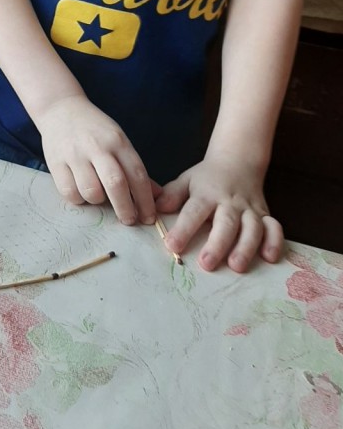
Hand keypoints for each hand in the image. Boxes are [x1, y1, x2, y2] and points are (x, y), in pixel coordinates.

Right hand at [37, 94, 157, 225]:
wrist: (60, 108)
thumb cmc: (94, 130)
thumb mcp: (118, 141)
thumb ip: (134, 169)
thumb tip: (157, 196)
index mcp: (117, 141)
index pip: (137, 174)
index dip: (145, 200)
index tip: (149, 218)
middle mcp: (97, 146)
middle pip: (116, 184)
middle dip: (125, 208)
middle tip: (129, 220)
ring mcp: (75, 154)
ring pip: (91, 191)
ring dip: (98, 201)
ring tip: (99, 197)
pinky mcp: (55, 162)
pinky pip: (69, 192)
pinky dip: (78, 198)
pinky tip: (81, 191)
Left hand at [155, 151, 283, 272]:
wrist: (237, 162)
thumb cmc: (207, 179)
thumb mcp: (186, 181)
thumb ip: (171, 195)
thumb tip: (154, 208)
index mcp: (206, 194)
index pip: (193, 211)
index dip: (183, 229)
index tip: (172, 245)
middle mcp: (230, 202)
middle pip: (225, 223)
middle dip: (217, 244)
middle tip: (207, 264)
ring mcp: (250, 209)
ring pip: (252, 228)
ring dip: (245, 247)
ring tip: (237, 266)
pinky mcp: (266, 214)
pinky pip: (274, 228)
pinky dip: (275, 242)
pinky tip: (270, 258)